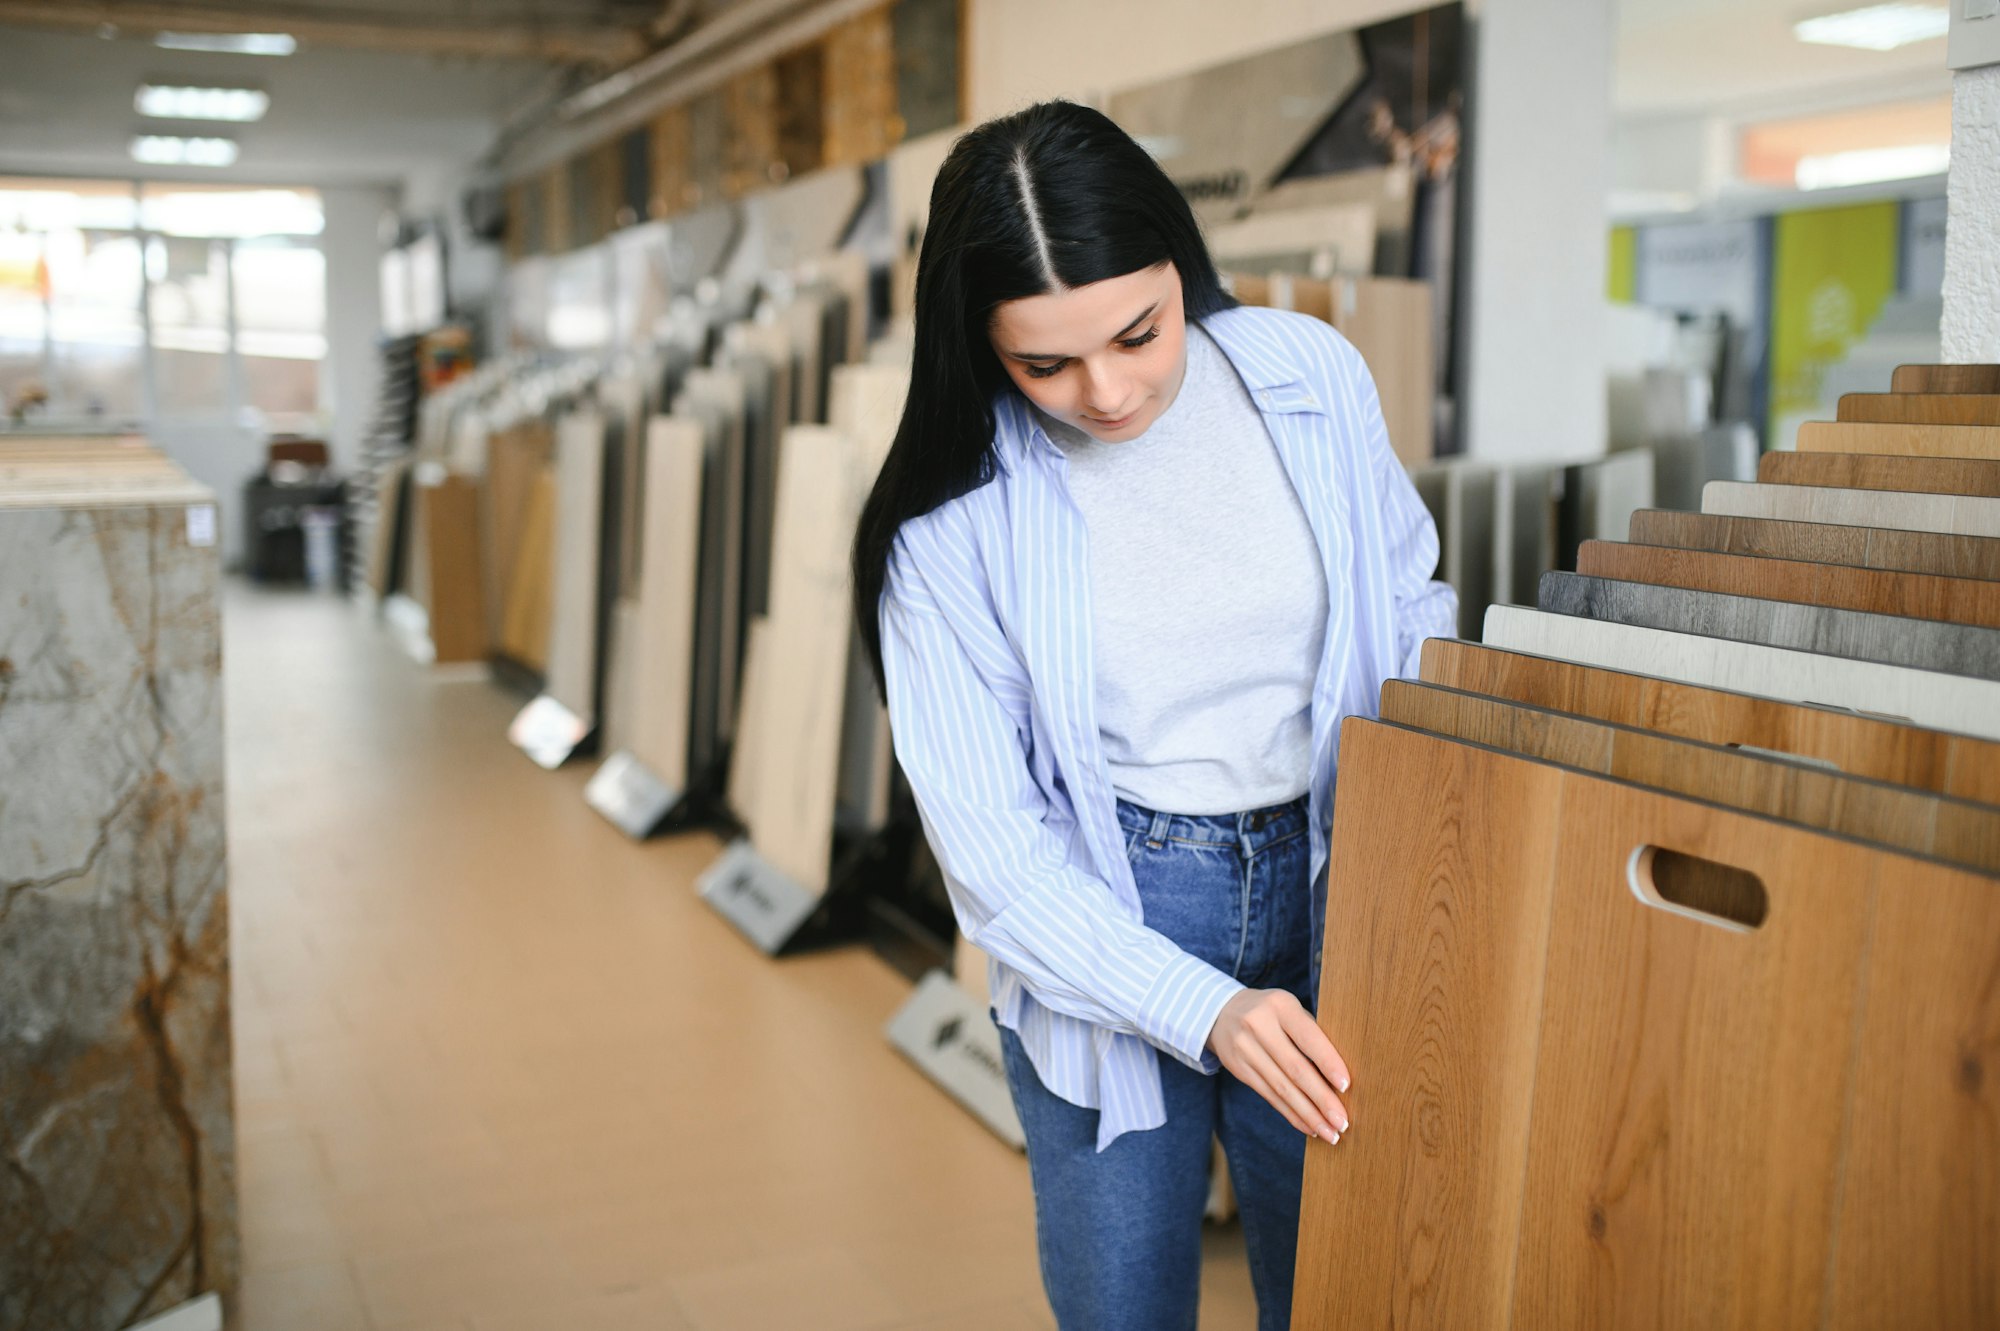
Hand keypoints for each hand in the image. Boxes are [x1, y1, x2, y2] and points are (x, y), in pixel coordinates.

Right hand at [1206, 988, 1350, 1141]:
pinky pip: (1270, 1096)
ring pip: (1282, 1088)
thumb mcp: (1290, 1010)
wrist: (1221, 1012)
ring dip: (1309, 1115)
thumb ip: (1312, 1034)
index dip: (1328, 1063)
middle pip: (1295, 1069)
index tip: (1346, 1086)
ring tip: (1330, 1133)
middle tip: (1342, 1122)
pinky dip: (1292, 1114)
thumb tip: (1340, 1078)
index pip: (1308, 1038)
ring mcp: (1245, 1049)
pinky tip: (1310, 1127)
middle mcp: (1259, 1026)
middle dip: (1321, 1099)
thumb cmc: (1272, 1012)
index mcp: (1280, 1006)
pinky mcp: (1239, 1069)